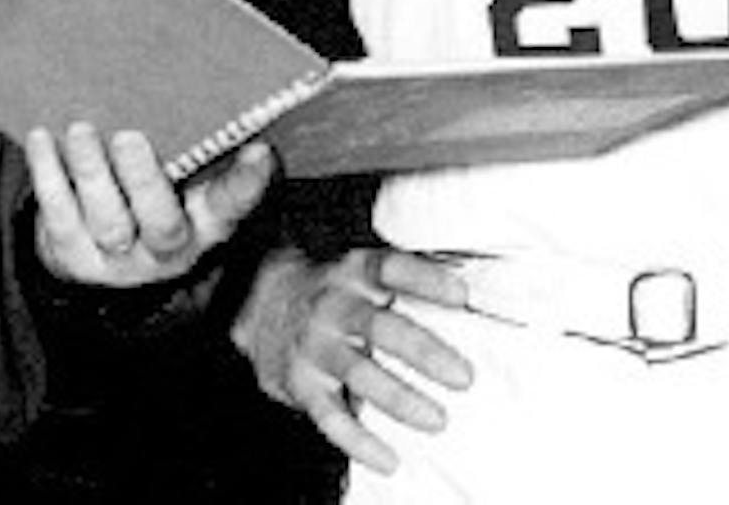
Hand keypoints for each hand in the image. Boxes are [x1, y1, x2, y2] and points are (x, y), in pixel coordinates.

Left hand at [26, 122, 273, 286]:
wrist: (105, 256)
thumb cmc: (154, 195)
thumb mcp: (188, 183)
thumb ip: (204, 148)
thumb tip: (228, 93)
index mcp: (205, 224)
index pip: (232, 205)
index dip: (247, 183)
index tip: (259, 150)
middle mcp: (166, 250)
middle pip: (161, 225)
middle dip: (145, 181)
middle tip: (130, 137)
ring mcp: (119, 260)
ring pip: (108, 223)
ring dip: (93, 174)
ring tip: (81, 130)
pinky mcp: (74, 258)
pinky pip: (60, 217)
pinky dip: (49, 178)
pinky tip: (42, 139)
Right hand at [233, 244, 472, 475]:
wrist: (261, 299)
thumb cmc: (333, 289)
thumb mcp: (359, 271)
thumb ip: (401, 283)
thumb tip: (467, 299)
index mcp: (355, 273)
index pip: (392, 269)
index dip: (426, 281)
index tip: (462, 296)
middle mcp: (334, 306)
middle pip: (381, 327)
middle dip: (424, 353)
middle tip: (464, 377)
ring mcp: (316, 345)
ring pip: (360, 374)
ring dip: (401, 399)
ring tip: (437, 419)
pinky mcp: (301, 382)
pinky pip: (331, 417)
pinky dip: (360, 442)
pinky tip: (388, 459)